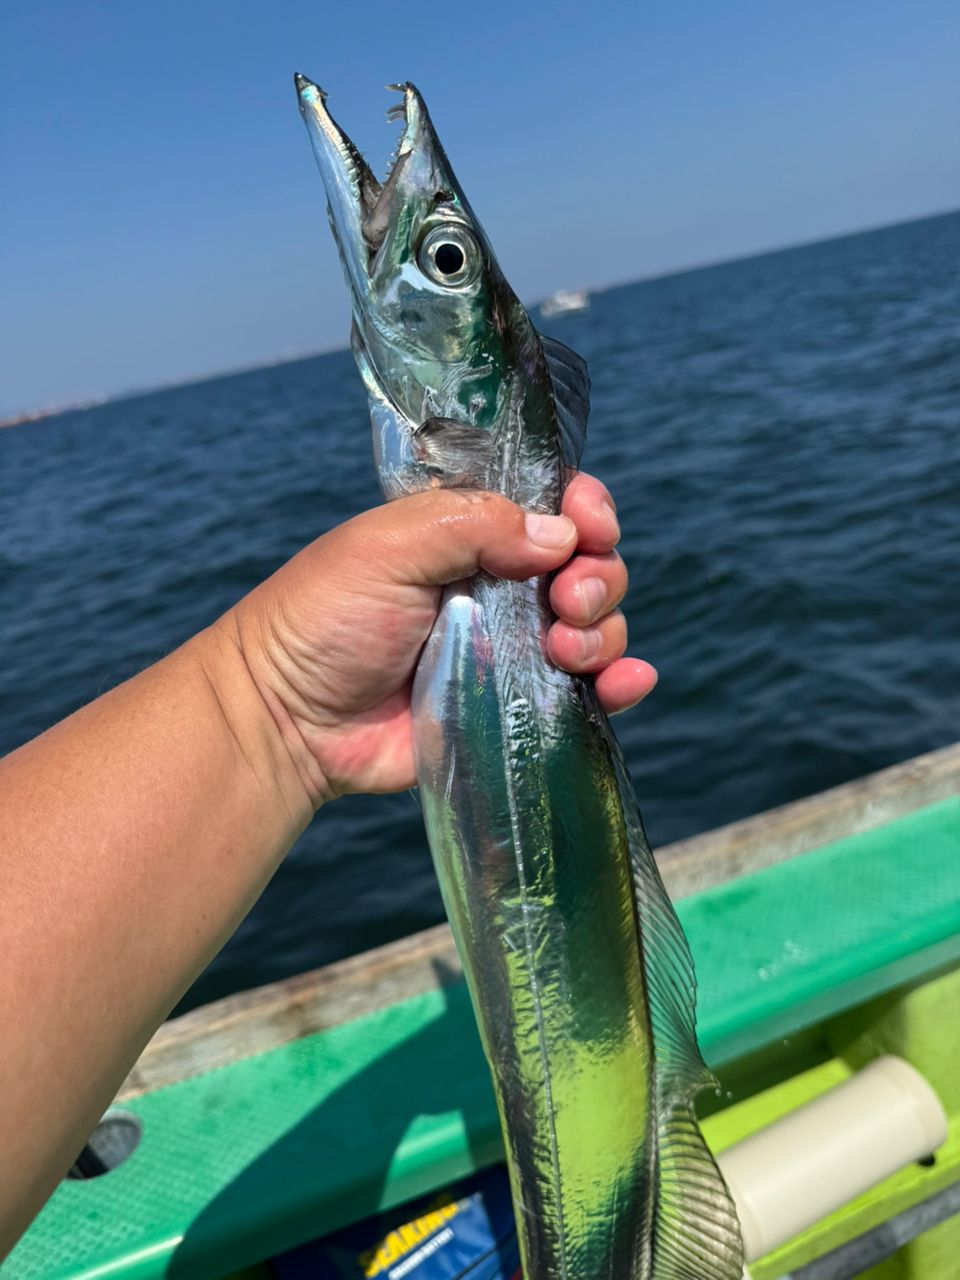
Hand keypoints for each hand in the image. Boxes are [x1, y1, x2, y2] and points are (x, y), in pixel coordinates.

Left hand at [226, 473, 656, 804]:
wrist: (290, 722)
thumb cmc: (323, 620)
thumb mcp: (387, 547)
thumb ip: (473, 523)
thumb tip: (560, 534)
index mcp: (469, 534)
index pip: (551, 507)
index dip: (584, 508)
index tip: (589, 523)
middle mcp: (499, 586)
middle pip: (588, 565)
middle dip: (598, 575)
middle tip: (565, 600)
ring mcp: (512, 649)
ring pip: (597, 626)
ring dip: (604, 630)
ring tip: (565, 649)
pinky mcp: (517, 707)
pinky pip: (591, 691)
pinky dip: (622, 682)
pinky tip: (624, 684)